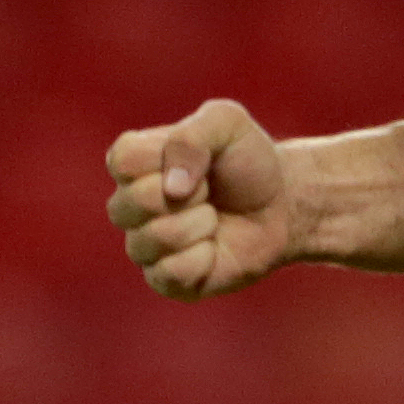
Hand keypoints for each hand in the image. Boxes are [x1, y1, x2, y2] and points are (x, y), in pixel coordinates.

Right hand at [104, 99, 297, 300]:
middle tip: (210, 191)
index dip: (166, 160)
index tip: (199, 160)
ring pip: (150, 240)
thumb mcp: (227, 123)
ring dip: (198, 224)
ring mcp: (144, 244)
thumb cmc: (247, 161)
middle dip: (189, 194)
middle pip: (129, 203)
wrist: (281, 205)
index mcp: (134, 163)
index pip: (123, 161)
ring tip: (214, 218)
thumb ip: (192, 136)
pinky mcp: (164, 279)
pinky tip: (213, 248)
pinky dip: (204, 257)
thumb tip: (171, 187)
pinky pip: (169, 273)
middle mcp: (129, 205)